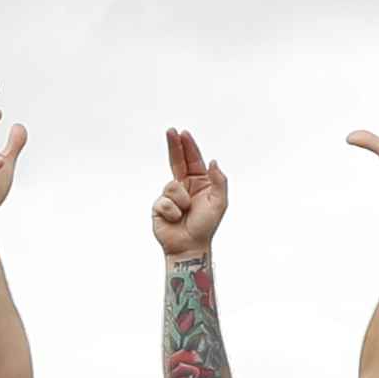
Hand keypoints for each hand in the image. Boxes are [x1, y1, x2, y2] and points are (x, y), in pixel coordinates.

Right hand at [150, 129, 226, 257]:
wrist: (189, 247)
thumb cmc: (206, 226)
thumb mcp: (219, 202)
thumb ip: (219, 181)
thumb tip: (212, 161)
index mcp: (199, 183)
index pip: (192, 160)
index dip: (188, 146)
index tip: (183, 133)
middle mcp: (184, 186)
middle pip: (177, 161)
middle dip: (174, 146)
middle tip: (170, 130)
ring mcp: (171, 196)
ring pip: (171, 186)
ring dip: (180, 200)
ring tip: (184, 213)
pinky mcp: (159, 206)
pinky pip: (163, 201)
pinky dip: (171, 211)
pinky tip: (175, 219)